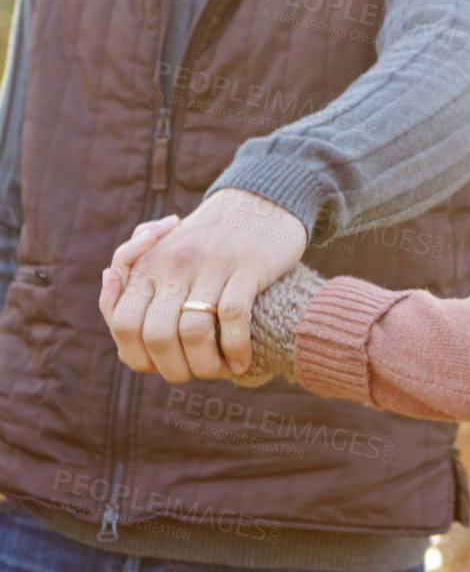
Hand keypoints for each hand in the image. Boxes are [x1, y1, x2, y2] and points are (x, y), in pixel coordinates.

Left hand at [99, 189, 307, 384]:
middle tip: (196, 372)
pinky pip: (233, 318)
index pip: (124, 324)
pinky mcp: (247, 267)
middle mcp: (174, 264)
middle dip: (176, 369)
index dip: (142, 357)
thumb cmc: (207, 235)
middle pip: (157, 335)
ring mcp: (211, 264)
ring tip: (222, 370)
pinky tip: (242, 359)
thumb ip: (130, 268)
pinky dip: (236, 349)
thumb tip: (109, 287)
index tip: (166, 364)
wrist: (258, 199)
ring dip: (208, 366)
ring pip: (194, 332)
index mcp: (148, 264)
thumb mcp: (162, 246)